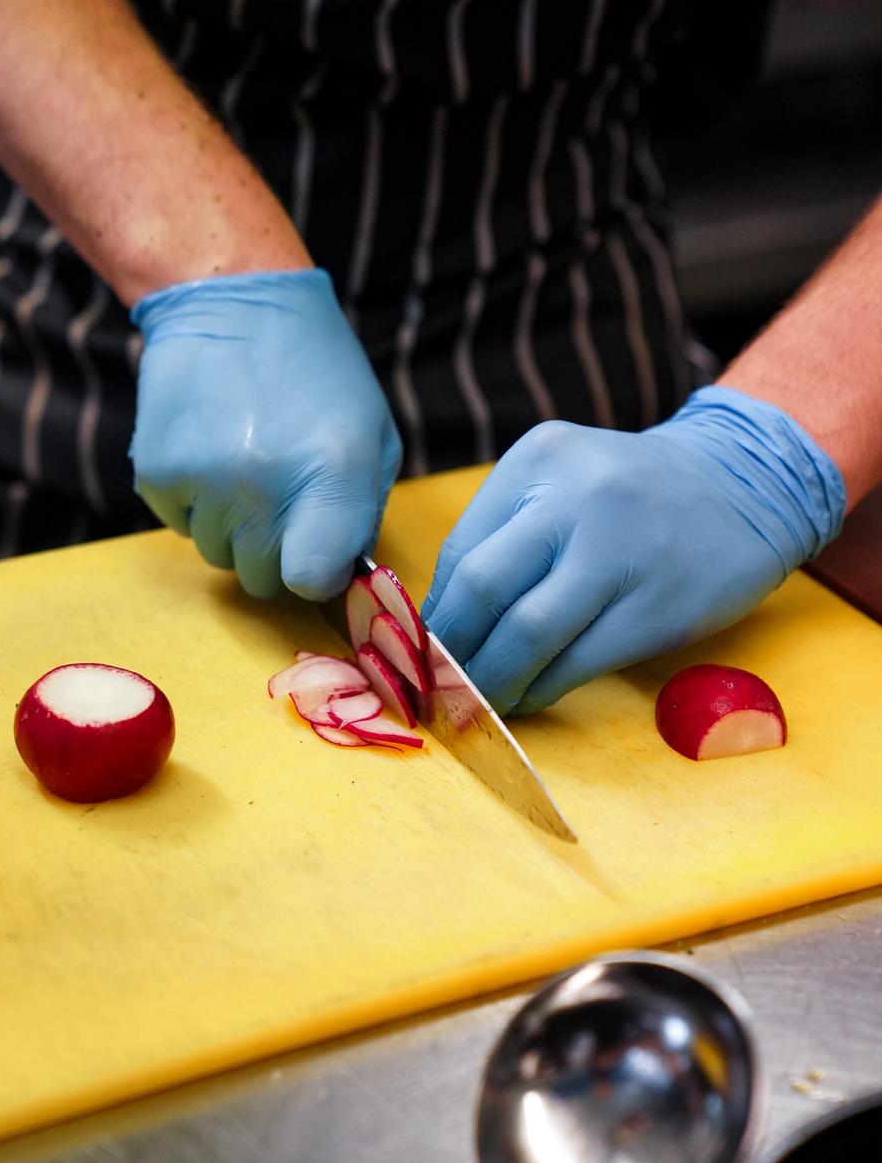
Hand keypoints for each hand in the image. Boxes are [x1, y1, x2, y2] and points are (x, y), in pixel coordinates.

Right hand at [130, 269, 401, 599]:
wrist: (234, 301)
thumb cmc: (315, 371)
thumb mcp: (371, 432)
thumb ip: (361, 511)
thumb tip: (340, 579)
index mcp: (333, 471)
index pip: (313, 579)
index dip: (317, 574)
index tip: (317, 552)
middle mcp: (265, 483)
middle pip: (263, 579)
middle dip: (274, 552)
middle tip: (279, 497)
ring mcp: (206, 480)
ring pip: (218, 556)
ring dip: (232, 526)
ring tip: (244, 460)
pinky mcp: (158, 472)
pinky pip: (180, 526)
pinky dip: (195, 502)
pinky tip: (211, 449)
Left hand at [421, 387, 844, 713]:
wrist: (744, 485)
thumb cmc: (629, 493)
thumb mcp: (560, 478)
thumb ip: (503, 534)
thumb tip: (437, 622)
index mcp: (539, 460)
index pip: (462, 552)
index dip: (433, 615)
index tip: (418, 651)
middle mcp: (577, 499)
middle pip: (483, 591)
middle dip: (449, 652)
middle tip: (434, 686)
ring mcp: (622, 552)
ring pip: (529, 636)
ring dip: (490, 682)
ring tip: (474, 703)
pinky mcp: (658, 607)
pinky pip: (579, 662)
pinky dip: (541, 689)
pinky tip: (527, 697)